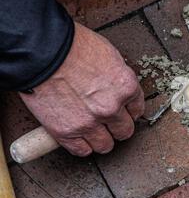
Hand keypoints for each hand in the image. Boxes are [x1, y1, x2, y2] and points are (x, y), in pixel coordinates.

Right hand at [20, 22, 144, 156]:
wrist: (42, 51)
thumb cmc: (72, 46)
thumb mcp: (109, 55)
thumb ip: (117, 76)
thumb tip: (118, 86)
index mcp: (125, 87)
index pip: (137, 110)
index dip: (129, 111)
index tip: (124, 112)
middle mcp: (111, 107)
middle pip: (124, 130)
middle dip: (118, 126)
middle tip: (110, 123)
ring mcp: (89, 122)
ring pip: (105, 145)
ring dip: (102, 140)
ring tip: (95, 132)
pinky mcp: (66, 132)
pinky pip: (82, 150)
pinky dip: (81, 146)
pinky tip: (79, 137)